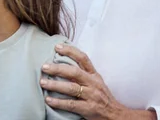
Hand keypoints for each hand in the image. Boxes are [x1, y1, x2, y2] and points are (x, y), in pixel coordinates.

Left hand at [40, 44, 155, 119]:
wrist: (116, 115)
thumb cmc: (102, 97)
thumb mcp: (96, 82)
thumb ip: (83, 73)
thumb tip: (62, 63)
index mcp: (94, 75)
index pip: (83, 58)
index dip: (70, 51)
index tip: (57, 47)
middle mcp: (93, 83)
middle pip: (74, 72)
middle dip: (58, 68)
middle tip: (44, 66)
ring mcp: (91, 96)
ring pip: (71, 88)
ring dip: (55, 85)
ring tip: (42, 82)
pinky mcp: (89, 109)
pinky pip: (71, 104)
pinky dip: (58, 102)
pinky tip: (48, 100)